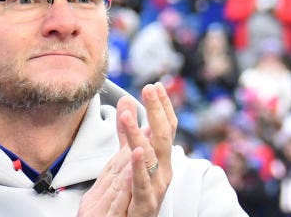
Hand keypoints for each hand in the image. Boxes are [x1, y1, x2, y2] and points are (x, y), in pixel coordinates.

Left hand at [78, 83, 177, 215]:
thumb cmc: (128, 194)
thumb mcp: (124, 158)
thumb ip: (126, 132)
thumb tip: (126, 100)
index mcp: (160, 160)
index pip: (165, 128)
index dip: (161, 107)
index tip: (155, 85)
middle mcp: (163, 172)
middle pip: (162, 137)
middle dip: (156, 112)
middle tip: (149, 89)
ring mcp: (155, 189)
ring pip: (150, 158)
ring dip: (138, 135)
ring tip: (127, 115)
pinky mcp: (143, 206)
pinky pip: (141, 185)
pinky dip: (138, 168)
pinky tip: (134, 152)